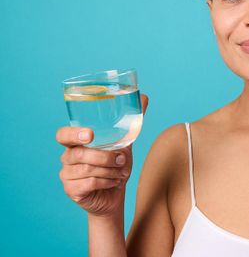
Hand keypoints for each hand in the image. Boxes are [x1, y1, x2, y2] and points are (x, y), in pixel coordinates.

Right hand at [56, 94, 148, 216]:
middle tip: (122, 159)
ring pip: (87, 169)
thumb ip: (132, 121)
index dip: (73, 134)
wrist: (114, 194)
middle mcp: (68, 157)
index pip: (63, 135)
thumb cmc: (116, 165)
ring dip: (110, 170)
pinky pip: (89, 183)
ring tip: (121, 171)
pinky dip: (107, 181)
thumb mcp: (125, 142)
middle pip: (80, 154)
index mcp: (76, 142)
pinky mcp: (72, 190)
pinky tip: (114, 181)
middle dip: (106, 157)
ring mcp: (67, 175)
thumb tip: (144, 97)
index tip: (90, 134)